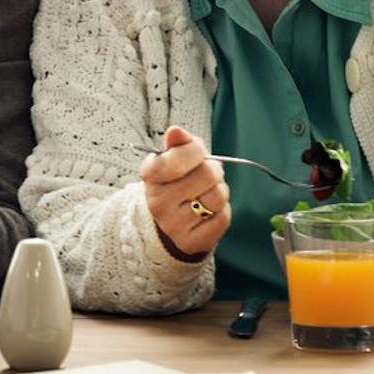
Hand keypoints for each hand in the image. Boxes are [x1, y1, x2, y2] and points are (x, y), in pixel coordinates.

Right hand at [141, 125, 230, 260]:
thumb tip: (175, 131)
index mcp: (150, 176)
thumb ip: (178, 143)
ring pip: (218, 197)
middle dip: (214, 171)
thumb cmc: (176, 183)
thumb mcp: (173, 159)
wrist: (168, 223)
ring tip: (207, 193)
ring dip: (220, 191)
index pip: (180, 155)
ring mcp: (173, 225)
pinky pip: (222, 218)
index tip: (196, 152)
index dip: (196, 150)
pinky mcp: (190, 242)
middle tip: (206, 175)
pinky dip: (221, 212)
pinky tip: (208, 212)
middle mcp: (157, 202)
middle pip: (207, 174)